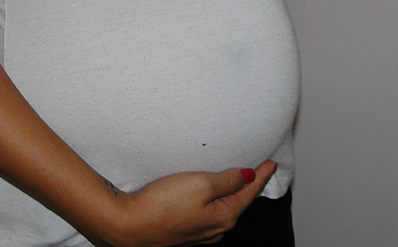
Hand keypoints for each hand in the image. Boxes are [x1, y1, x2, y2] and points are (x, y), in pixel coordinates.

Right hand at [101, 161, 276, 246]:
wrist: (126, 225)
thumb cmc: (161, 204)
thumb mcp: (200, 184)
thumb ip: (227, 180)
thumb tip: (247, 176)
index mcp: (224, 217)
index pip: (249, 192)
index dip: (261, 175)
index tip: (271, 163)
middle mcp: (214, 230)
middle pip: (238, 203)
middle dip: (248, 187)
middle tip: (259, 170)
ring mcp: (198, 234)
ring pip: (222, 210)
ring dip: (230, 194)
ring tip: (237, 181)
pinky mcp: (182, 232)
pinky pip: (207, 214)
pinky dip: (214, 202)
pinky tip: (210, 197)